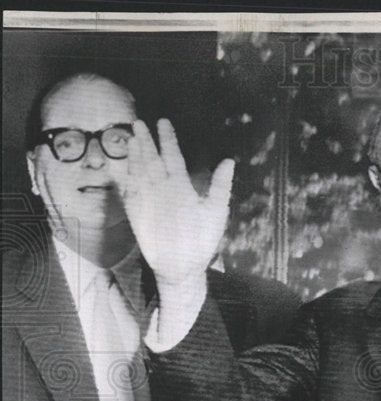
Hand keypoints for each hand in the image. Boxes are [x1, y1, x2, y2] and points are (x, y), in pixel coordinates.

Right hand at [121, 119, 233, 287]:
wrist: (184, 266)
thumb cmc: (202, 240)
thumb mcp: (216, 211)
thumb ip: (220, 186)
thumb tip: (229, 161)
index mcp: (182, 187)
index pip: (173, 157)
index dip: (168, 140)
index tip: (163, 122)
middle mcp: (164, 189)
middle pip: (152, 160)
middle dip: (147, 142)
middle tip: (139, 122)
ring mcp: (149, 199)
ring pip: (139, 171)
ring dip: (135, 155)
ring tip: (131, 137)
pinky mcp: (137, 212)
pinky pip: (128, 191)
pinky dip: (123, 177)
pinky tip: (119, 164)